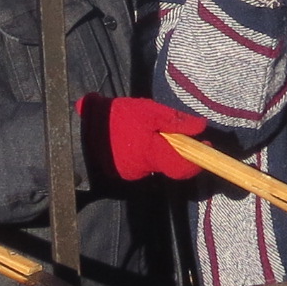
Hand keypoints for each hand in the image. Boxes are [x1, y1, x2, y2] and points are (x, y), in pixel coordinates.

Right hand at [80, 96, 207, 183]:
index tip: (207, 144)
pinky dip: (145, 151)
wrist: (80, 129)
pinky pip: (141, 162)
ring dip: (159, 149)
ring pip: (156, 163)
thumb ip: (174, 120)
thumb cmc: (117, 117)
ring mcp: (131, 174)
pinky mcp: (120, 172)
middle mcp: (144, 170)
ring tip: (148, 129)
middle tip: (173, 130)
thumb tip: (201, 127)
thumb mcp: (148, 111)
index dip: (198, 159)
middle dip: (176, 150)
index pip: (184, 168)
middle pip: (170, 165)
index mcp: (152, 155)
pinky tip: (136, 136)